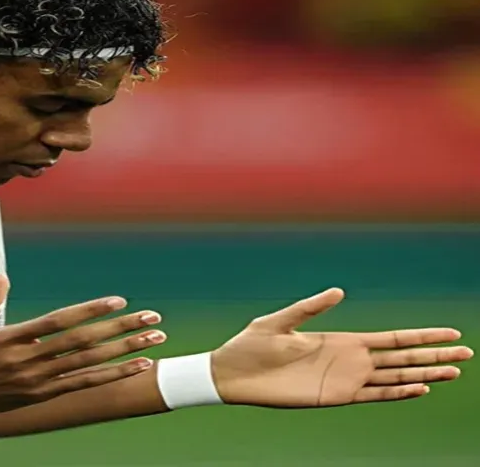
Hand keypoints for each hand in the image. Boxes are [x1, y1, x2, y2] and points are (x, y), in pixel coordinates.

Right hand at [0, 275, 165, 418]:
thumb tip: (2, 277)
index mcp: (9, 338)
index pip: (59, 322)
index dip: (90, 311)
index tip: (118, 302)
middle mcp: (26, 362)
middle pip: (82, 343)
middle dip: (121, 330)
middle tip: (151, 318)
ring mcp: (33, 382)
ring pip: (87, 365)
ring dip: (123, 352)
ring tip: (153, 341)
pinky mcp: (36, 397)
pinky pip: (80, 386)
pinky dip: (109, 376)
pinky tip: (133, 368)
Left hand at [211, 288, 473, 407]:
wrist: (232, 373)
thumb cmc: (251, 344)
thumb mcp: (281, 321)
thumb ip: (310, 308)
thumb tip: (341, 291)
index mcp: (340, 340)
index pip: (390, 339)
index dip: (420, 337)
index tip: (449, 333)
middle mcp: (348, 361)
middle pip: (401, 359)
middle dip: (433, 355)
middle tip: (467, 353)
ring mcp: (343, 380)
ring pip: (394, 379)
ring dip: (423, 375)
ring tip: (453, 372)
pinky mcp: (332, 397)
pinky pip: (371, 396)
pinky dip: (397, 393)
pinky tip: (420, 389)